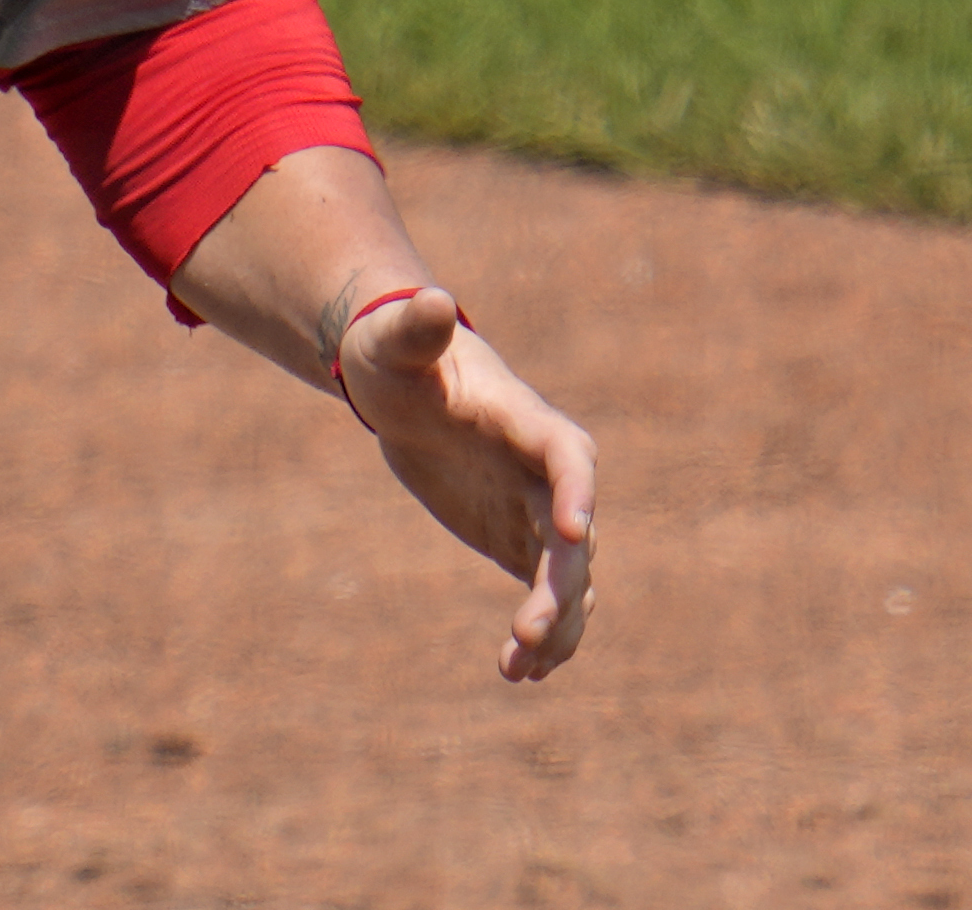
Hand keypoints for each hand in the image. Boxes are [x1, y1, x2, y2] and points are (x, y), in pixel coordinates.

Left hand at [338, 290, 597, 681]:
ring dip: (557, 625)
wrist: (402, 382)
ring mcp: (536, 511)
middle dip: (561, 587)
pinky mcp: (518, 539)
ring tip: (520, 669)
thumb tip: (432, 299)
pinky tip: (519, 672)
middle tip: (530, 633)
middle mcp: (546, 472)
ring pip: (567, 579)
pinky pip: (543, 592)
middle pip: (572, 537)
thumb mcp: (395, 341)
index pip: (567, 457)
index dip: (576, 492)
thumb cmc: (396, 352)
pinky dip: (542, 633)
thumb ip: (417, 328)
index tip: (573, 535)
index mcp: (527, 421)